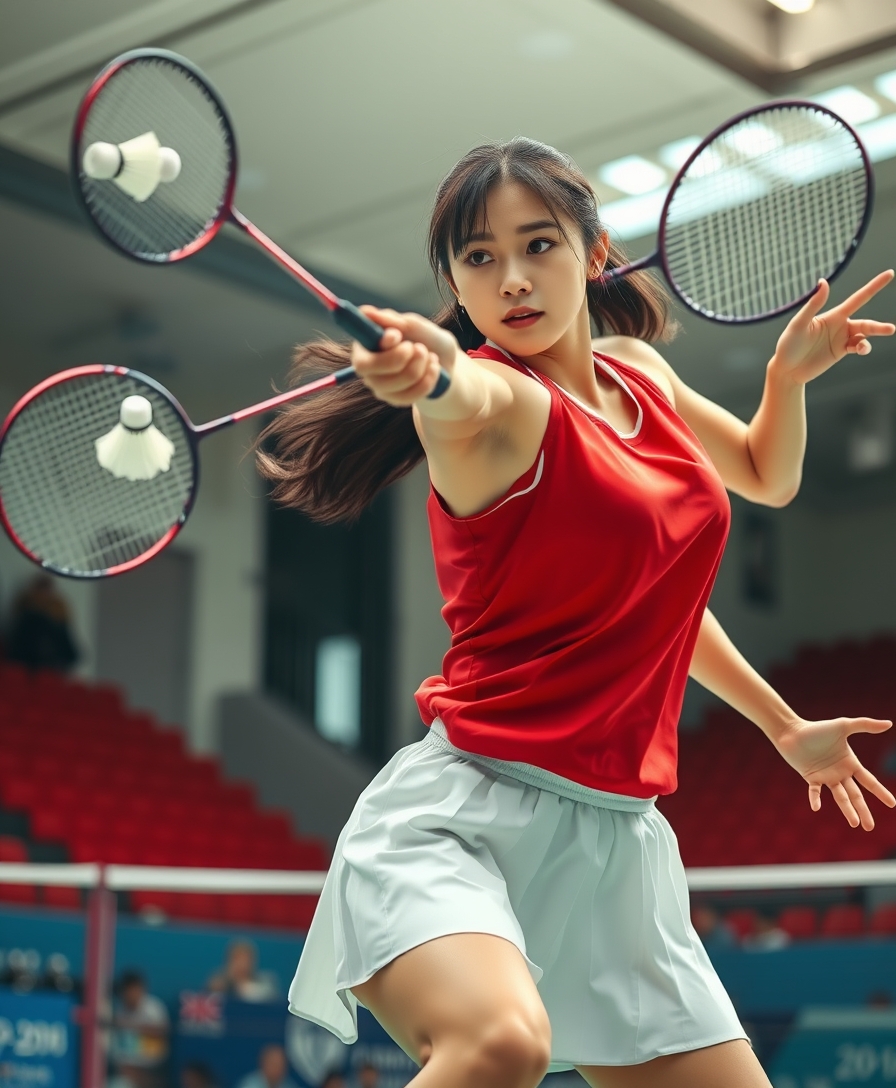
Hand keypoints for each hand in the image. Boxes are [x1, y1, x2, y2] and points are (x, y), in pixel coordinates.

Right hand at [351, 306, 458, 405]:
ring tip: (430, 356)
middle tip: (419, 347)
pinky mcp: (392, 399)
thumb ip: (393, 320)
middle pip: (368, 368)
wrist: (445, 362)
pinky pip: (407, 396)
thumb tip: (366, 312)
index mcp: (366, 341)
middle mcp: (366, 364)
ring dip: (419, 367)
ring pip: (394, 382)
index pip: (360, 345)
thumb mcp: (415, 324)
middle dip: (400, 357)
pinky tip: (433, 369)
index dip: (380, 344)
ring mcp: (377, 384)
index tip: (398, 336)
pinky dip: (427, 380)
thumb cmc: (426, 338)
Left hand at [770, 270, 894, 386]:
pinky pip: (858, 347)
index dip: (874, 286)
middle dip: (879, 326)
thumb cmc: (788, 344)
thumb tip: (823, 281)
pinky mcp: (841, 351)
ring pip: (865, 335)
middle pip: (866, 323)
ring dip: (872, 340)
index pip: (858, 298)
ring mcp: (841, 339)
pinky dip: (863, 347)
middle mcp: (840, 325)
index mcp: (833, 315)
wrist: (786, 369)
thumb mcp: (799, 324)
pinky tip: (860, 349)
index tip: (890, 273)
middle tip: (891, 329)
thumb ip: (813, 305)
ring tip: (868, 347)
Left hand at [775, 716, 895, 828]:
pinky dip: (816, 799)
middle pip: (856, 795)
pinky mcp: (811, 778)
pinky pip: (815, 791)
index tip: (892, 804)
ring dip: (847, 810)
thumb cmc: (818, 728)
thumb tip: (889, 724)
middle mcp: (840, 773)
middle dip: (863, 811)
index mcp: (850, 763)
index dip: (880, 792)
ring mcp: (826, 777)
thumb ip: (865, 724)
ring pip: (840, 797)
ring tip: (855, 824)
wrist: (792, 731)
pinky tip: (816, 807)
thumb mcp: (843, 725)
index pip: (869, 781)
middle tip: (870, 828)